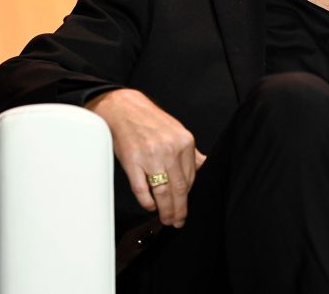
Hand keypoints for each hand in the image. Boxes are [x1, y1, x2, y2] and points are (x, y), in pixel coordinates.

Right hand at [86, 89, 205, 227]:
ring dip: (165, 210)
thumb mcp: (177, 132)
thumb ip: (190, 153)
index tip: (186, 207)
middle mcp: (170, 150)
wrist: (124, 108)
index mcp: (184, 142)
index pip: (191, 178)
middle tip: (178, 221)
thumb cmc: (150, 121)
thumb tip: (203, 167)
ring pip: (162, 193)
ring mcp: (151, 157)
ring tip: (166, 219)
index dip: (188, 197)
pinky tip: (150, 206)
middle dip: (180, 210)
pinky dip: (147, 202)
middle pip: (179, 189)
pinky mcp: (132, 162)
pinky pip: (142, 189)